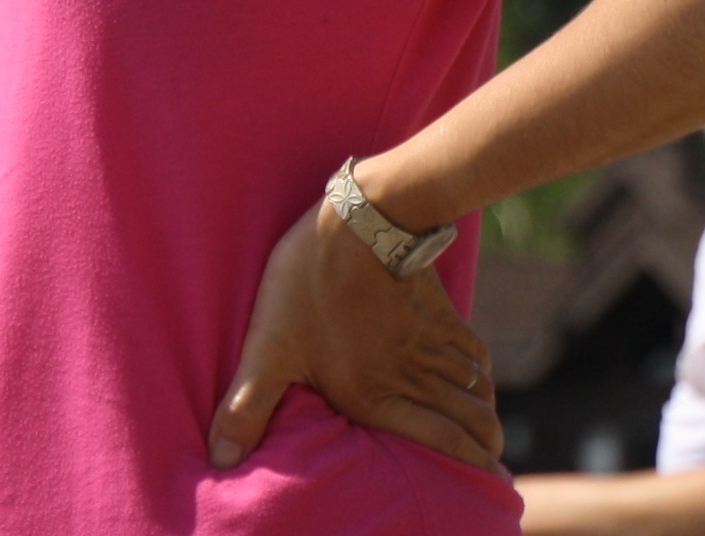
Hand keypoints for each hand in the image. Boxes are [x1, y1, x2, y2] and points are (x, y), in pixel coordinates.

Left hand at [210, 192, 503, 473]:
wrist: (360, 219)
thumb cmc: (308, 283)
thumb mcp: (268, 346)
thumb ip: (247, 407)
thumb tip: (220, 459)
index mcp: (379, 398)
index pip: (449, 448)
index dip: (471, 470)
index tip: (477, 485)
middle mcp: (418, 380)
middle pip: (477, 428)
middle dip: (485, 453)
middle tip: (481, 466)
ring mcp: (435, 346)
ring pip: (481, 396)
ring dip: (485, 419)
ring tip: (480, 436)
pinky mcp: (444, 316)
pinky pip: (478, 360)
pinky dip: (482, 379)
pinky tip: (472, 383)